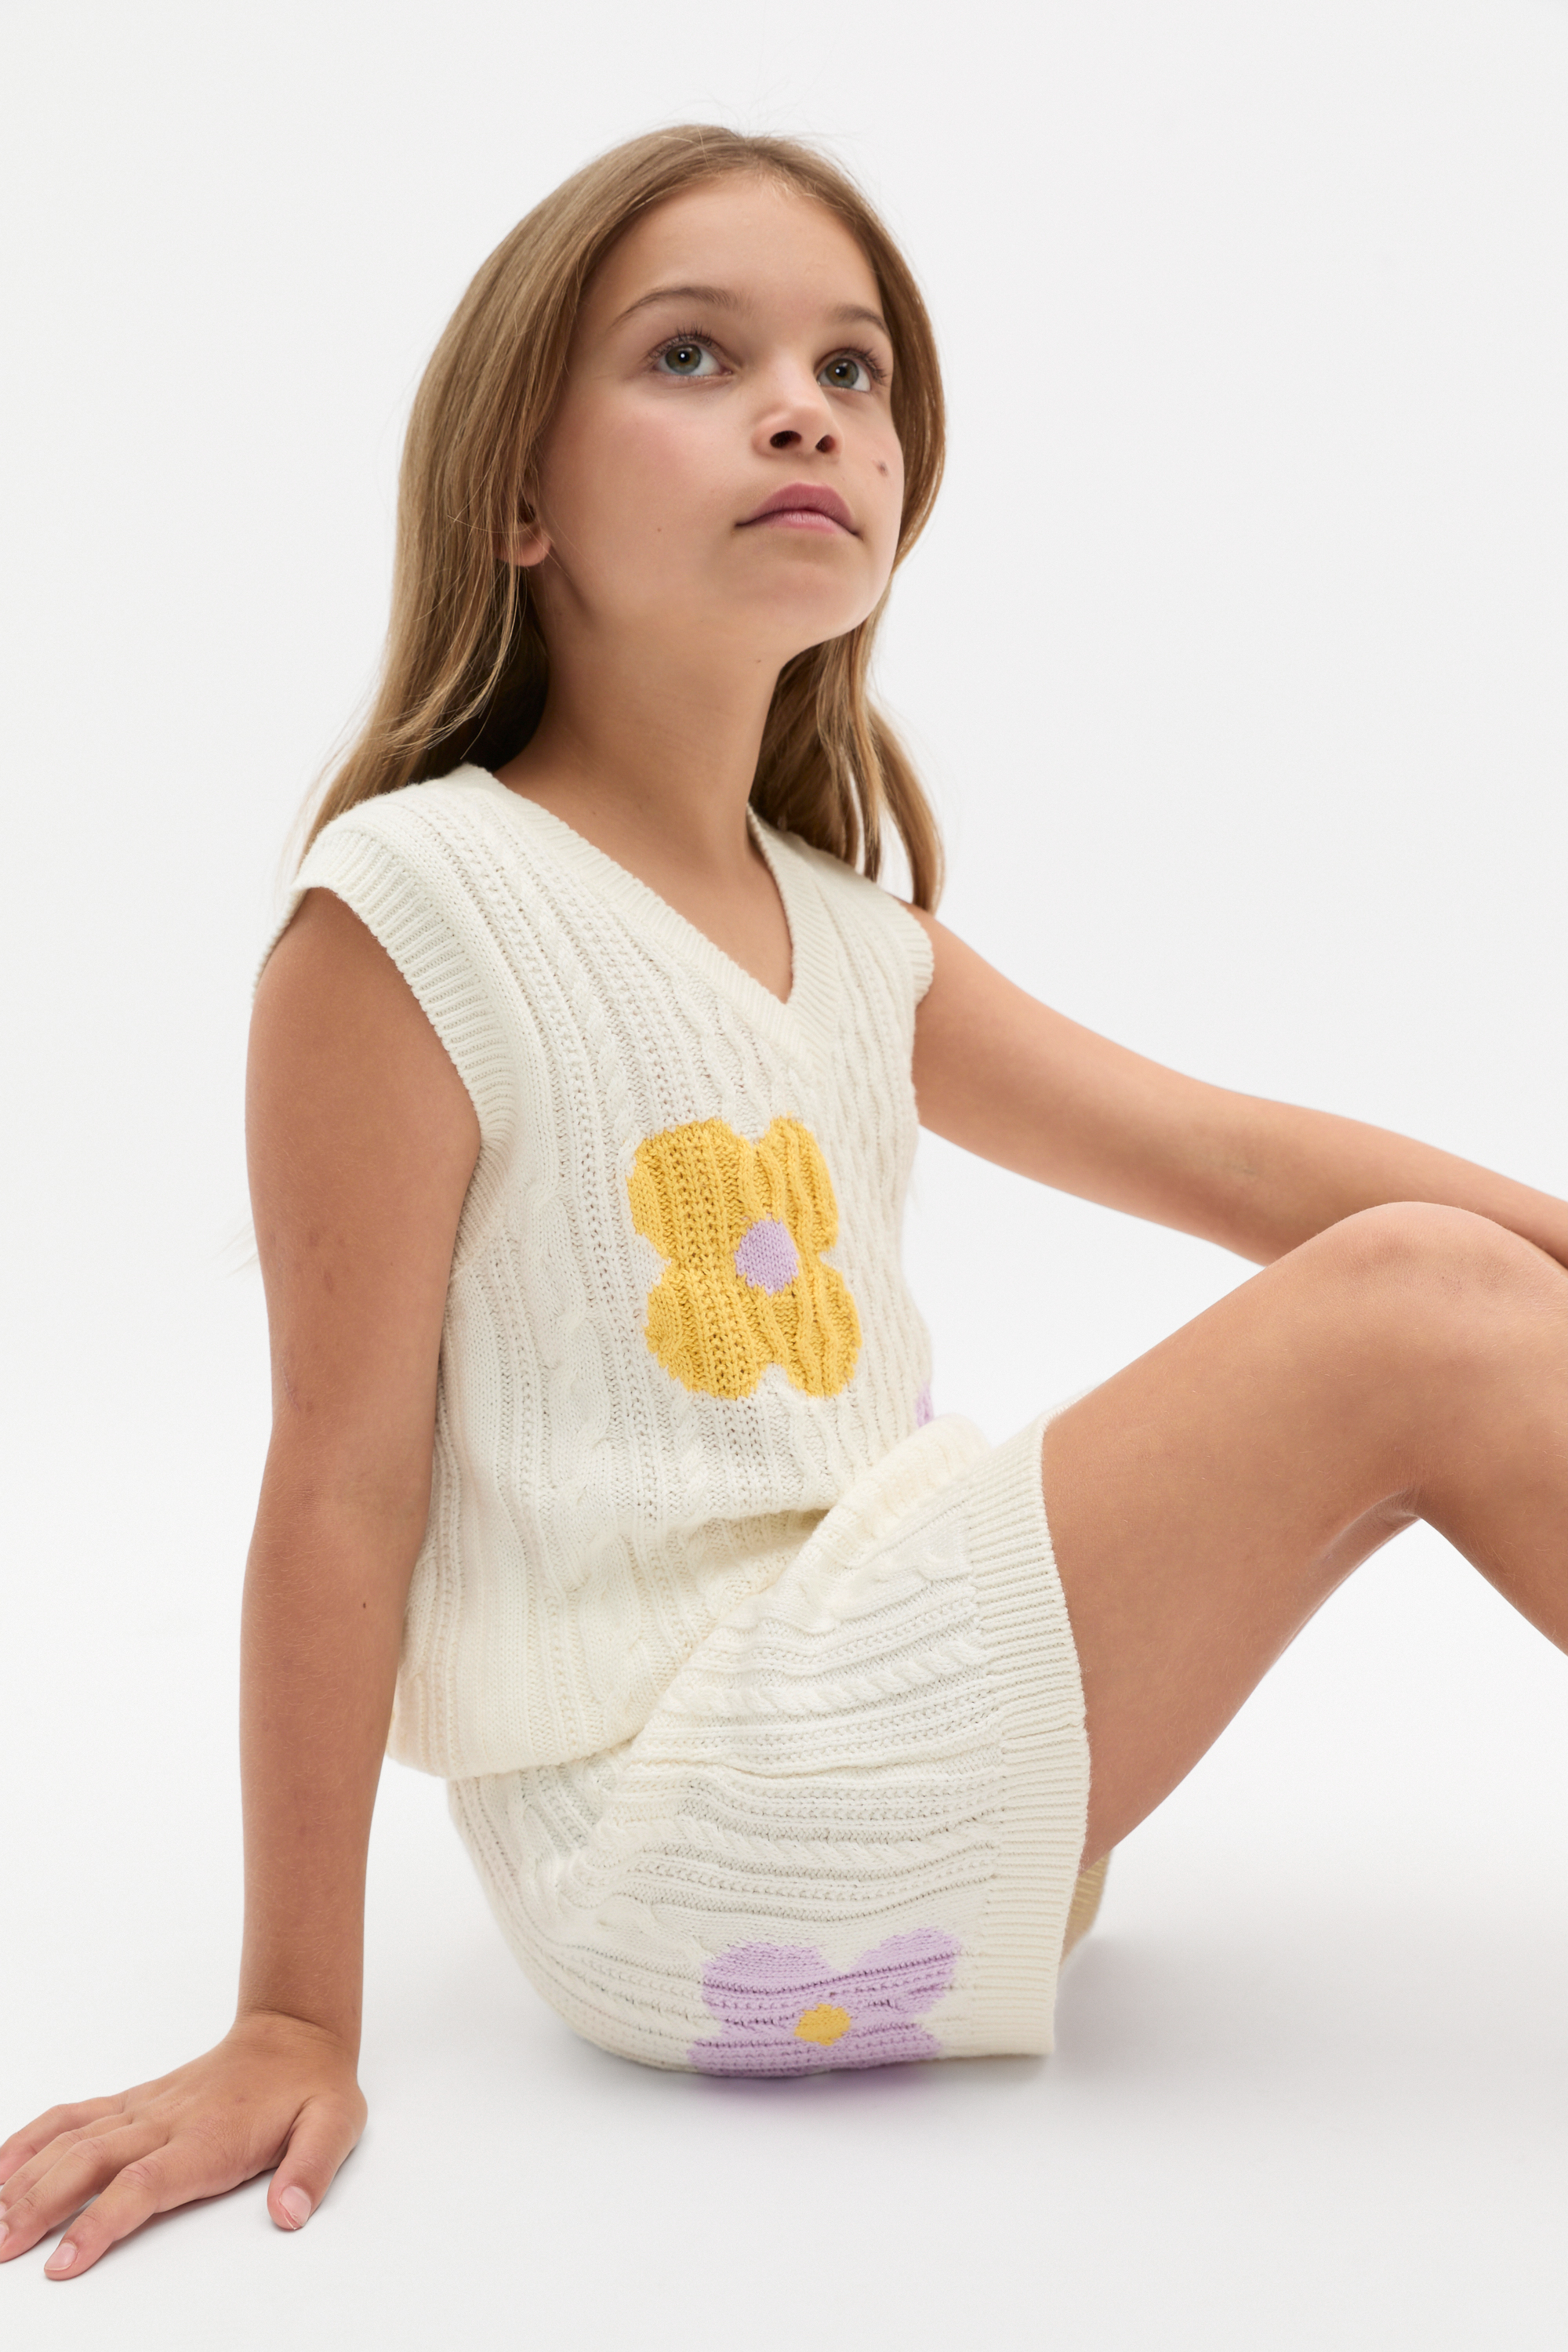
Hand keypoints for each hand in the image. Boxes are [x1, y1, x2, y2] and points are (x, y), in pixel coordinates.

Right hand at [0, 2010, 365, 2278]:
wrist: (296, 2033)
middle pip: (90, 2164)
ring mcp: (145, 2109)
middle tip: (1, 2250)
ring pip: (73, 2139)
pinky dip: (32, 2137)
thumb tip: (289, 2213)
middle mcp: (166, 2121)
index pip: (144, 2184)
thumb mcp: (335, 2126)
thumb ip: (312, 2169)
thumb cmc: (312, 2088)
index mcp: (208, 2138)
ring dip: (27, 2177)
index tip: (63, 2262)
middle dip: (41, 2207)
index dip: (101, 2223)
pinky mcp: (135, 2101)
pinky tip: (0, 2165)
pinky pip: (75, 2115)